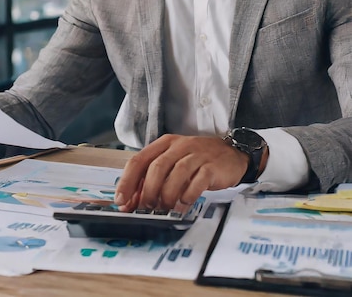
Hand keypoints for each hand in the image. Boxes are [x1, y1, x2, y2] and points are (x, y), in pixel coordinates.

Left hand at [114, 134, 248, 210]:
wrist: (231, 153)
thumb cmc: (197, 160)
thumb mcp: (173, 162)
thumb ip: (153, 178)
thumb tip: (133, 201)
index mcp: (164, 144)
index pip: (138, 160)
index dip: (127, 181)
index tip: (121, 201)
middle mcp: (178, 146)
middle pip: (156, 167)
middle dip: (147, 190)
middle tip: (145, 207)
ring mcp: (196, 155)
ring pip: (175, 173)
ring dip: (167, 195)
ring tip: (164, 208)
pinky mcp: (212, 167)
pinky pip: (197, 181)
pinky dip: (187, 195)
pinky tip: (183, 204)